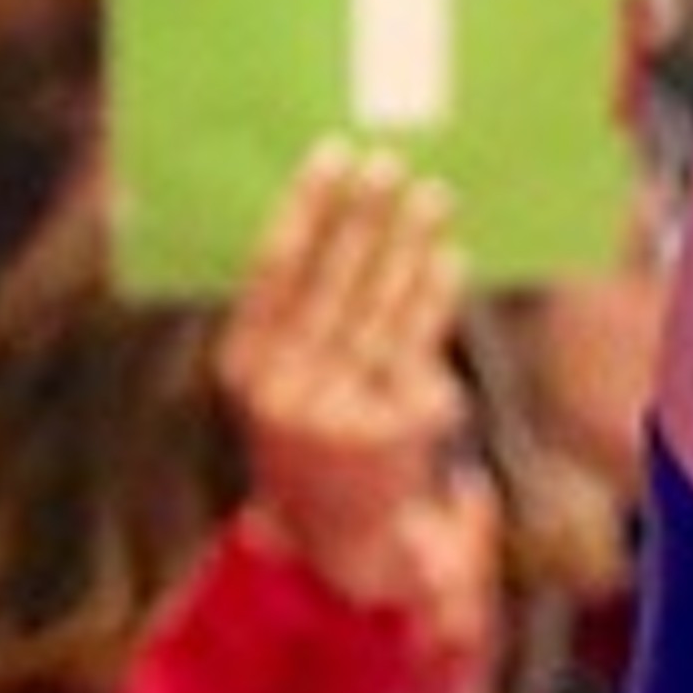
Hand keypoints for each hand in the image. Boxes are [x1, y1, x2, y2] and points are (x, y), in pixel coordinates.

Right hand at [218, 140, 467, 606]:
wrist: (338, 534)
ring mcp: (340, 411)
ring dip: (407, 246)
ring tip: (431, 196)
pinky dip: (434, 298)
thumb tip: (327, 210)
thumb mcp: (277, 378)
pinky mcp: (394, 429)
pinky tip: (449, 257)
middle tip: (388, 163)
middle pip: (329, 282)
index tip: (330, 158)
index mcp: (243, 366)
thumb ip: (289, 311)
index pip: (272, 270)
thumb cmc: (311, 430)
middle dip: (362, 218)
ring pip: (378, 310)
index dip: (305, 209)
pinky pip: (418, 348)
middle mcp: (284, 389)